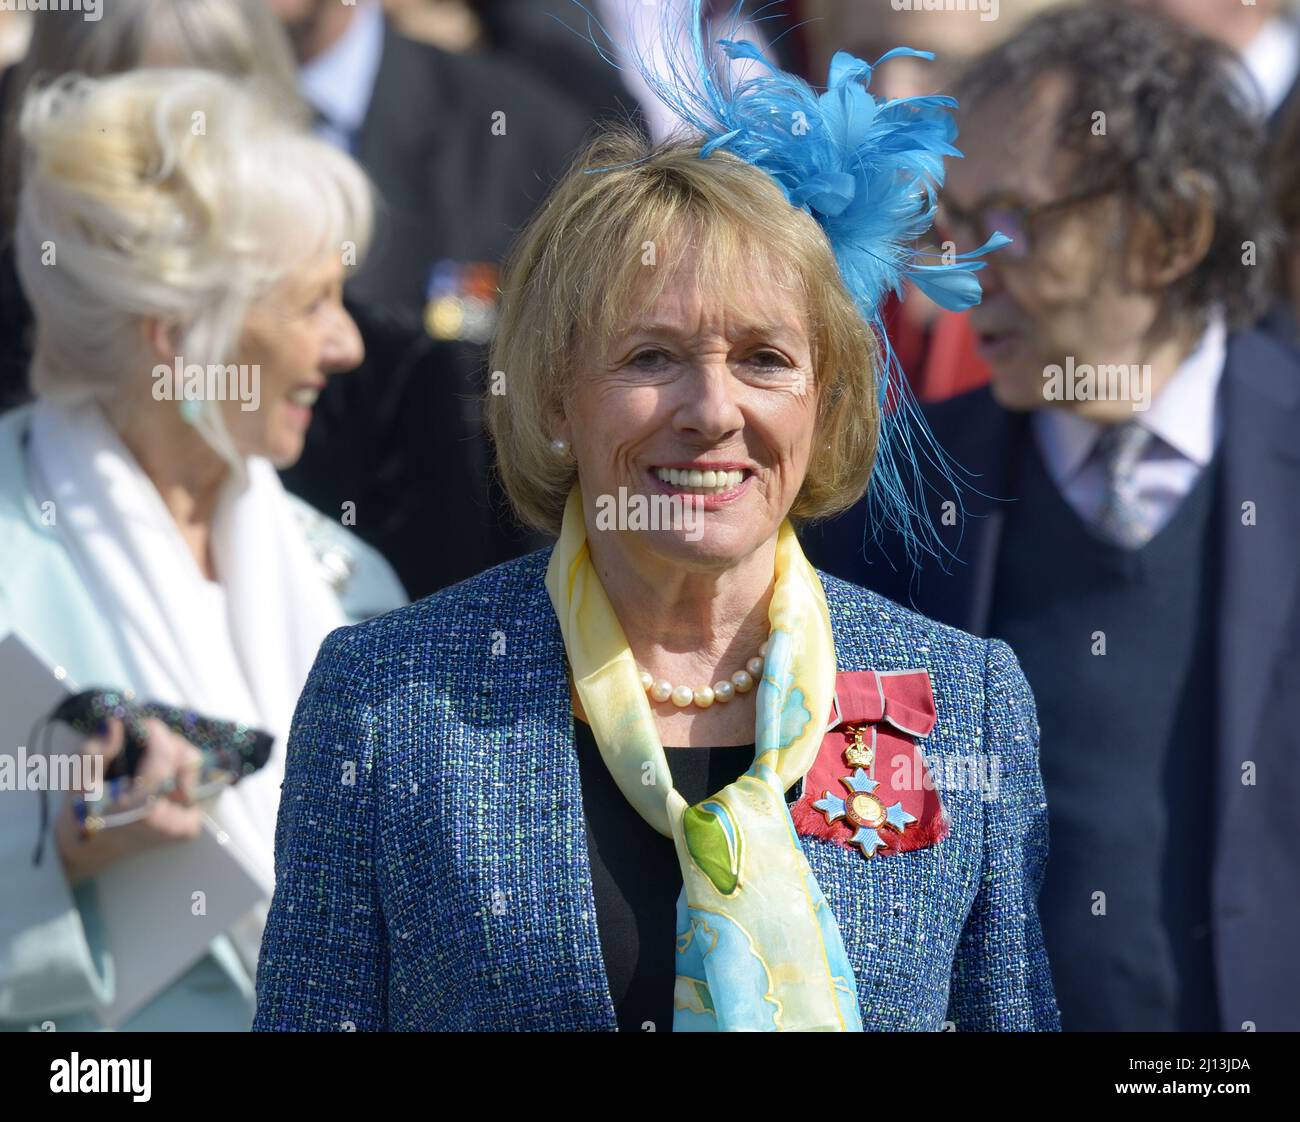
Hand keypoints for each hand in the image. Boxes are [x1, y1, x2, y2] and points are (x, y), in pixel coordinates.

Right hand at [55, 717, 204, 885]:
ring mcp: (184, 824)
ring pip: (194, 769)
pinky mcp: (190, 827)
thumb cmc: (82, 812)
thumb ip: (95, 751)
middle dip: (167, 743)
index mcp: (142, 807)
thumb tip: (118, 724)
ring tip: (149, 764)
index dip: (153, 731)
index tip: (140, 725)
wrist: (91, 848)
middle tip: (144, 745)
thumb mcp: (77, 780)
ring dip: (174, 757)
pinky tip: (158, 781)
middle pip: (187, 758)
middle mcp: (171, 818)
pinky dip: (178, 775)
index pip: (165, 753)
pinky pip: (194, 785)